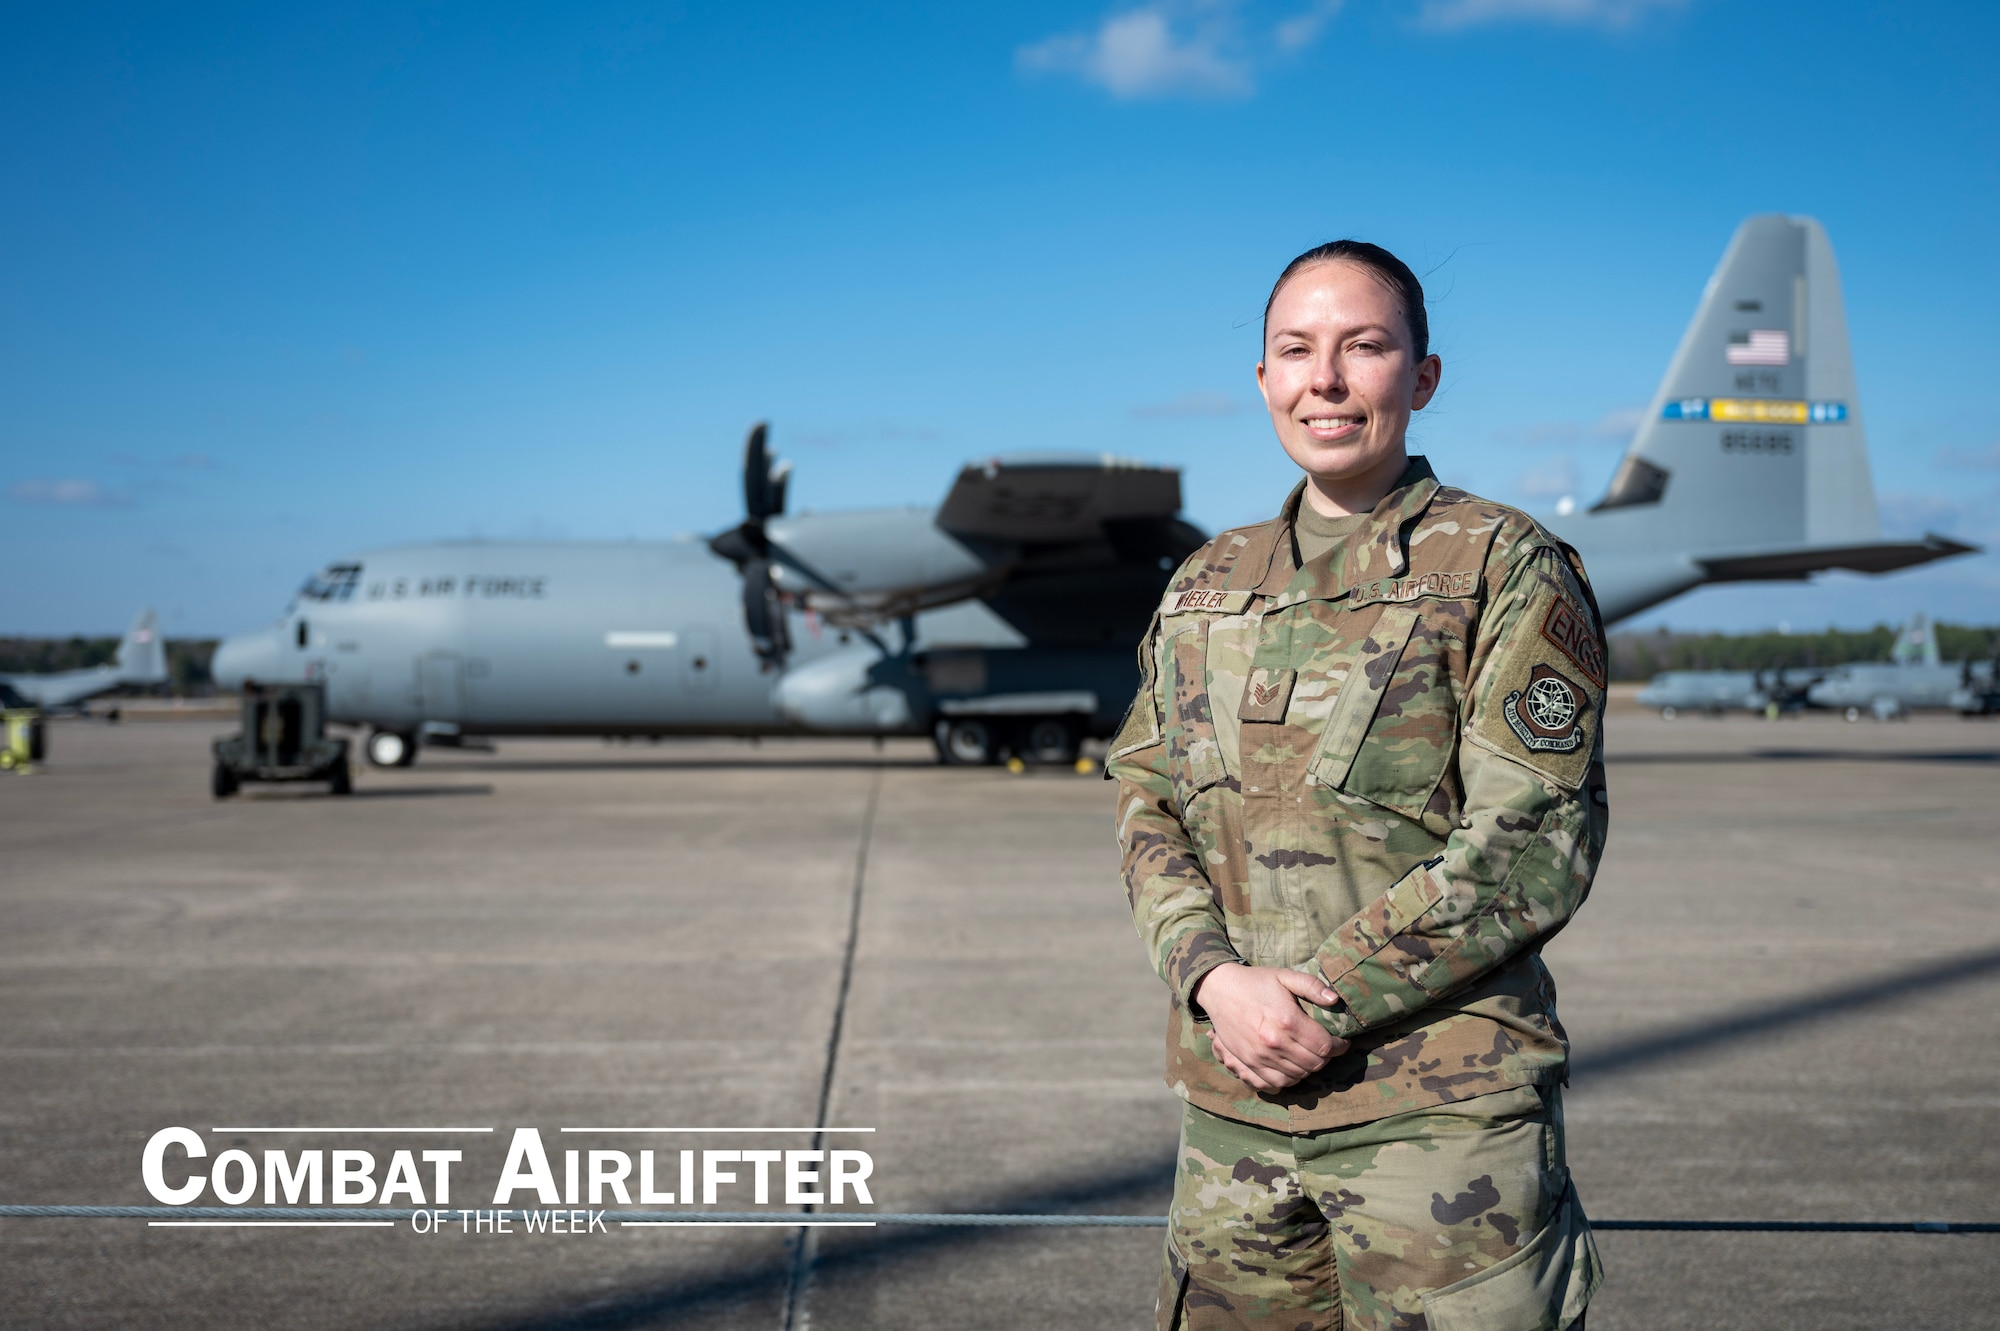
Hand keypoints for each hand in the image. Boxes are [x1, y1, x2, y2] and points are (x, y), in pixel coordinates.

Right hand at [1192, 965, 1350, 1090]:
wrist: (1219, 989)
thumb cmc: (1255, 982)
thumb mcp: (1284, 976)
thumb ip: (1311, 986)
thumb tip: (1335, 999)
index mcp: (1287, 1020)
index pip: (1324, 1046)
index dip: (1339, 1046)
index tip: (1342, 1041)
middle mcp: (1274, 1042)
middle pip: (1314, 1064)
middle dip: (1327, 1058)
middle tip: (1326, 1048)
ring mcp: (1260, 1056)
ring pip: (1298, 1076)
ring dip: (1309, 1069)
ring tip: (1311, 1056)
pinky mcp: (1248, 1063)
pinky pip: (1276, 1083)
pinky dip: (1290, 1079)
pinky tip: (1293, 1068)